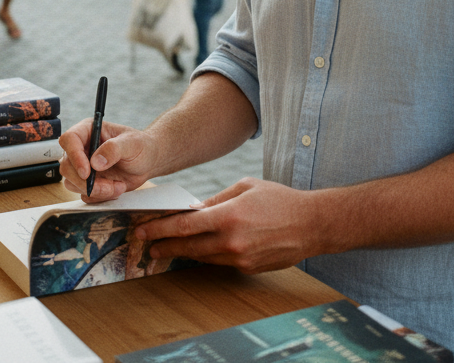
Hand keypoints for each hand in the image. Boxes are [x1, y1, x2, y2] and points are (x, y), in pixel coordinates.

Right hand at [58, 118, 160, 201]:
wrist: (148, 162)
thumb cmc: (141, 146)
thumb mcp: (132, 143)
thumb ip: (114, 149)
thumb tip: (95, 162)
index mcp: (88, 131)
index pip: (69, 140)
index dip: (74, 156)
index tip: (87, 172)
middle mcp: (81, 149)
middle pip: (66, 166)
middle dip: (86, 181)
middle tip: (109, 185)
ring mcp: (82, 167)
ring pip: (72, 183)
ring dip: (96, 190)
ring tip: (118, 185)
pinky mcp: (87, 183)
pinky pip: (84, 195)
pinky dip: (100, 196)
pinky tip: (116, 188)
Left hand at [135, 177, 318, 273]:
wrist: (311, 224)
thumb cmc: (279, 199)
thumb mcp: (246, 187)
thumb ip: (217, 200)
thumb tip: (194, 209)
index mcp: (229, 215)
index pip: (185, 225)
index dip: (160, 229)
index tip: (142, 231)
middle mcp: (231, 240)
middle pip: (188, 246)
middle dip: (164, 245)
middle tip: (147, 246)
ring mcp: (239, 258)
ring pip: (202, 257)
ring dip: (183, 253)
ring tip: (166, 250)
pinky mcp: (247, 267)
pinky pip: (221, 261)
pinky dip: (208, 254)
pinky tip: (200, 249)